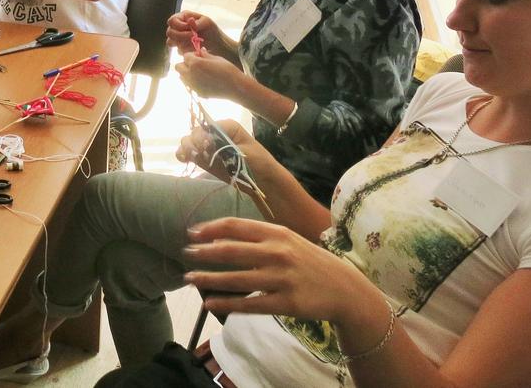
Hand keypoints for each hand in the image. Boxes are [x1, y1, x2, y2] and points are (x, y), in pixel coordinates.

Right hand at [167, 11, 222, 54]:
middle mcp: (178, 28)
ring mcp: (179, 39)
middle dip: (180, 35)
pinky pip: (178, 50)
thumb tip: (189, 21)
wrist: (218, 44)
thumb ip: (197, 22)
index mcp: (183, 18)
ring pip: (170, 42)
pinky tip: (194, 48)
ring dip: (181, 42)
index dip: (178, 25)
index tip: (190, 29)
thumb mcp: (207, 22)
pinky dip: (185, 50)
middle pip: (169, 32)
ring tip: (193, 42)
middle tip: (192, 36)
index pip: (172, 21)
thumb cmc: (212, 30)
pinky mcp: (182, 48)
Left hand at [176, 49, 246, 99]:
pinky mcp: (197, 92)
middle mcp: (190, 75)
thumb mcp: (216, 58)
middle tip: (197, 63)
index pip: (185, 56)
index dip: (192, 55)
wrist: (236, 87)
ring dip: (187, 73)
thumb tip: (200, 51)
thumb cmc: (228, 70)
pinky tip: (204, 80)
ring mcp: (193, 85)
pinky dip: (192, 81)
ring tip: (200, 72)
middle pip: (178, 67)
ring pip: (181, 77)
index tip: (200, 55)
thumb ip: (205, 55)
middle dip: (185, 63)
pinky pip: (189, 85)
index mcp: (195, 64)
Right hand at [177, 117, 271, 183]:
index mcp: (227, 126)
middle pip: (196, 132)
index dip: (203, 135)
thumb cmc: (258, 162)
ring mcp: (208, 146)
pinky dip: (183, 155)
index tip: (206, 147)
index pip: (208, 126)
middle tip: (199, 154)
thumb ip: (224, 146)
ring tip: (191, 157)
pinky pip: (189, 153)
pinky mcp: (204, 158)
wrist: (263, 180)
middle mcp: (215, 133)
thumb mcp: (244, 151)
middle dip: (194, 142)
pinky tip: (184, 159)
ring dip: (187, 148)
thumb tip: (206, 142)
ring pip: (189, 141)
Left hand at [184, 218, 375, 323]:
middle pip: (231, 250)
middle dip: (204, 252)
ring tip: (190, 278)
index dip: (210, 228)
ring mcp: (281, 279)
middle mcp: (277, 253)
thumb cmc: (310, 262)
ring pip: (236, 279)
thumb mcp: (288, 241)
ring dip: (209, 278)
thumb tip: (218, 238)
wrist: (345, 289)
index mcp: (277, 233)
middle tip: (185, 254)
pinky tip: (210, 303)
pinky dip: (227, 304)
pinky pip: (249, 304)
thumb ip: (257, 238)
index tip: (191, 233)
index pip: (236, 226)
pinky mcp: (285, 303)